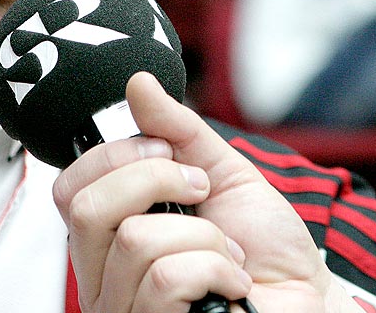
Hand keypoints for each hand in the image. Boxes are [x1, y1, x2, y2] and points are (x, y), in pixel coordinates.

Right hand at [53, 73, 359, 312]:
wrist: (306, 293)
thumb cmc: (263, 244)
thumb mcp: (222, 171)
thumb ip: (178, 130)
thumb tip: (138, 84)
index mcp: (111, 234)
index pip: (69, 188)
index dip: (117, 158)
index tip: (169, 155)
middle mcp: (104, 276)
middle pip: (87, 209)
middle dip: (157, 181)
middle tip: (201, 194)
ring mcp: (124, 309)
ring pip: (135, 241)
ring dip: (204, 236)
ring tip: (227, 252)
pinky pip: (167, 280)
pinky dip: (217, 269)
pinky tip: (231, 284)